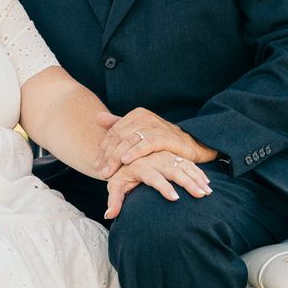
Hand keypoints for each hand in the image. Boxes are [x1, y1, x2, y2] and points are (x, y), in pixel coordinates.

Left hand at [97, 108, 214, 176]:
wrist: (190, 146)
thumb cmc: (162, 142)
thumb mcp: (139, 133)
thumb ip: (119, 125)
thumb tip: (98, 117)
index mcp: (136, 115)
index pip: (113, 132)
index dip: (103, 149)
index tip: (97, 165)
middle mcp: (144, 117)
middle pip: (118, 137)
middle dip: (107, 156)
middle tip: (100, 172)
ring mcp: (155, 125)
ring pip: (128, 141)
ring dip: (116, 158)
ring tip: (108, 173)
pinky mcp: (165, 136)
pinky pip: (146, 144)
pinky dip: (134, 152)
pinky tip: (125, 161)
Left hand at [104, 150, 212, 218]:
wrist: (128, 153)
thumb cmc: (121, 173)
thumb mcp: (115, 185)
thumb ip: (114, 200)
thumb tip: (109, 215)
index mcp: (140, 166)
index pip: (153, 177)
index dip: (164, 187)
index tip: (175, 198)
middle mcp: (155, 159)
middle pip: (173, 170)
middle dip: (187, 182)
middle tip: (199, 195)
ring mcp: (166, 157)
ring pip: (184, 166)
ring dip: (197, 179)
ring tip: (207, 192)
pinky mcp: (174, 156)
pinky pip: (189, 164)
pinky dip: (199, 173)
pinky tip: (208, 184)